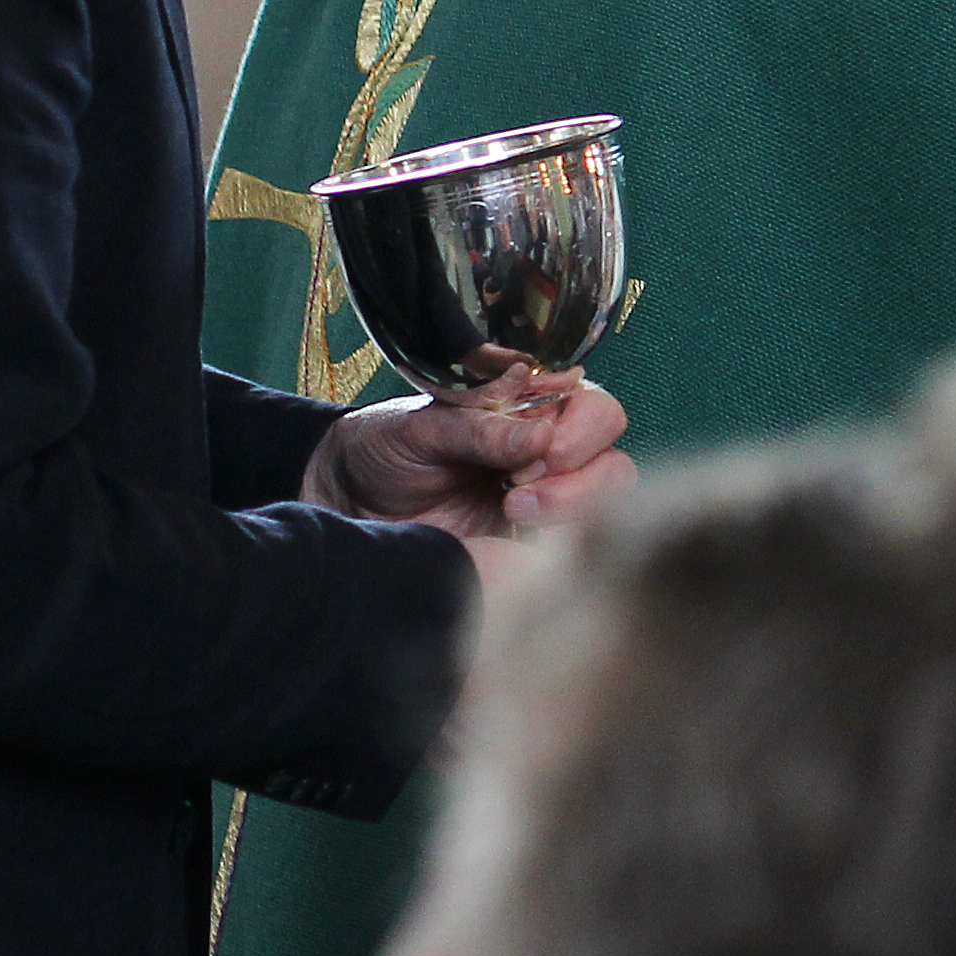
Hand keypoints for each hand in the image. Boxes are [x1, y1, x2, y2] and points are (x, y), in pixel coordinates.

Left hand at [306, 381, 632, 567]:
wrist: (344, 505)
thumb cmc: (382, 450)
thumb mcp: (421, 428)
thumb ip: (479, 428)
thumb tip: (540, 437)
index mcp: (531, 407)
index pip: (593, 408)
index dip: (578, 430)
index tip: (540, 452)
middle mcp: (549, 450)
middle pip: (611, 453)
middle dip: (578, 474)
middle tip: (518, 489)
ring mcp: (544, 499)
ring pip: (604, 501)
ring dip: (571, 506)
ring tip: (512, 512)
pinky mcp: (529, 546)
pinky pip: (572, 548)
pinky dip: (557, 545)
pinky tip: (513, 542)